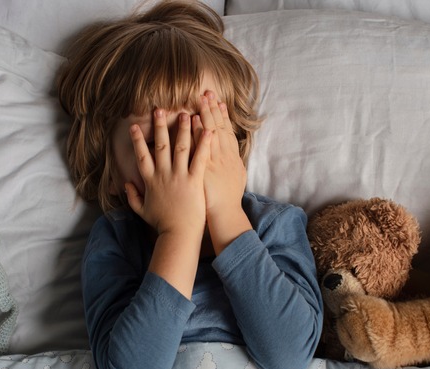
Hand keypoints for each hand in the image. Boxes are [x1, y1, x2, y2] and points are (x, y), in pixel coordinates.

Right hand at [125, 109, 210, 236]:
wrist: (178, 234)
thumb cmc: (162, 224)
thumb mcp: (142, 211)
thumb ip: (132, 196)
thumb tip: (125, 184)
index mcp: (150, 180)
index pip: (141, 155)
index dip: (137, 140)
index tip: (135, 126)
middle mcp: (163, 174)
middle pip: (160, 145)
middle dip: (160, 125)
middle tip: (159, 109)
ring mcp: (179, 176)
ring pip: (181, 147)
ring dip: (183, 129)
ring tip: (186, 113)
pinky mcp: (194, 181)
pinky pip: (200, 159)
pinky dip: (203, 144)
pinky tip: (207, 130)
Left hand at [194, 91, 246, 215]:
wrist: (224, 215)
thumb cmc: (228, 200)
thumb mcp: (237, 178)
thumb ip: (234, 163)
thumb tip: (233, 153)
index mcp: (232, 158)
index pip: (227, 131)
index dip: (223, 116)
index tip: (219, 101)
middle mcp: (224, 157)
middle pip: (218, 127)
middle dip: (213, 109)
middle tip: (208, 92)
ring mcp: (213, 162)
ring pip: (209, 134)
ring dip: (204, 115)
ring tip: (199, 99)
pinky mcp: (202, 169)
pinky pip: (199, 147)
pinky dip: (197, 132)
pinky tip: (193, 119)